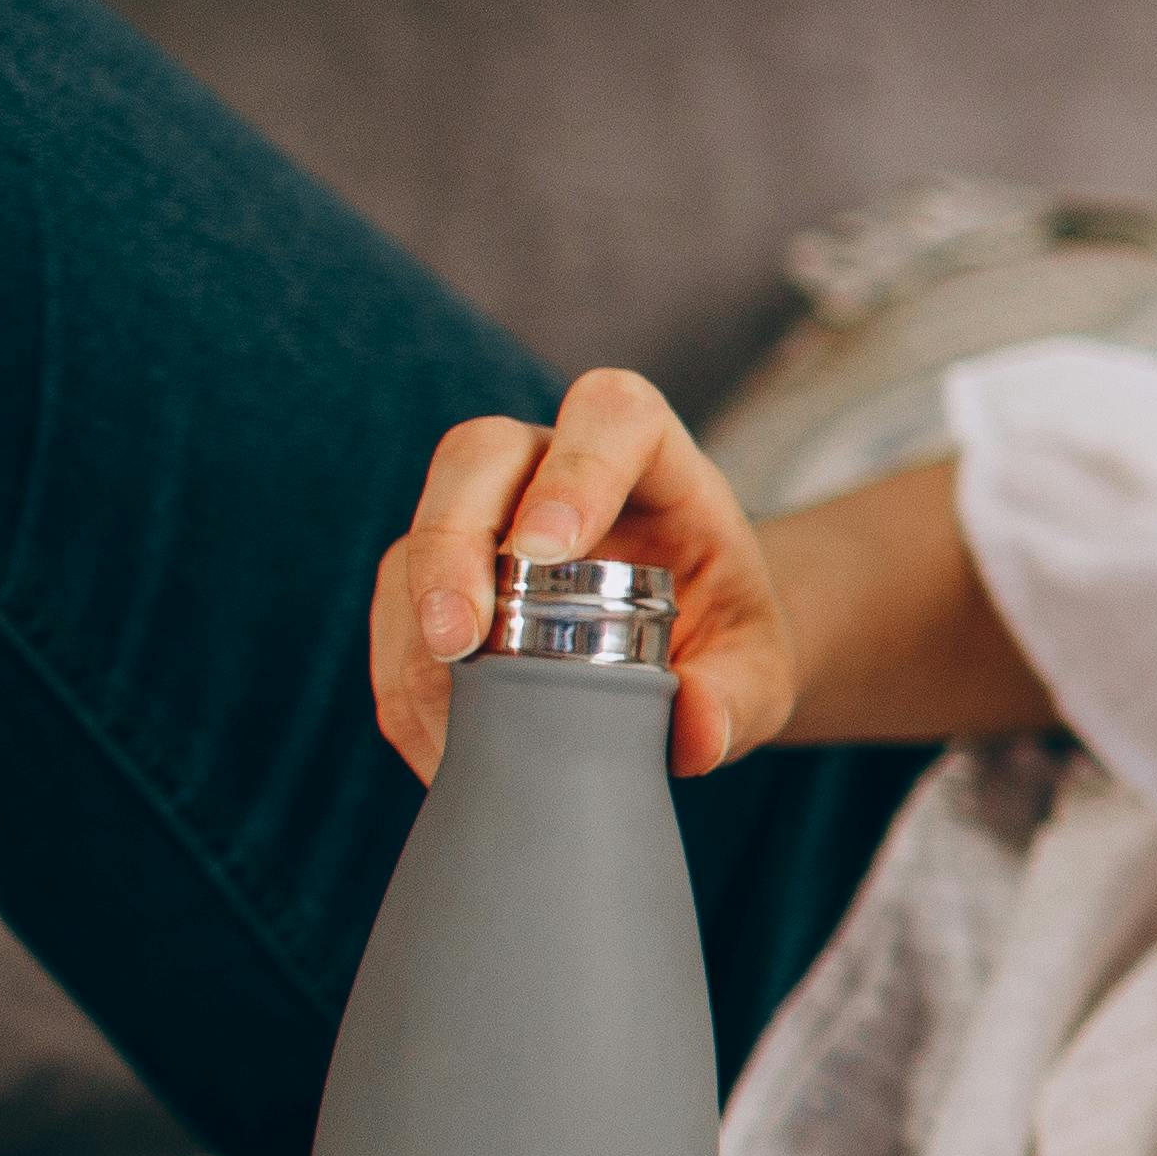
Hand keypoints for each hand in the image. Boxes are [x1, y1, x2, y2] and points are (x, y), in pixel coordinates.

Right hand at [369, 368, 795, 783]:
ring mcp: (488, 515)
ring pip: (418, 531)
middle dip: (452, 542)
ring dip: (415, 624)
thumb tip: (695, 733)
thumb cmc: (727, 640)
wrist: (691, 652)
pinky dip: (404, 676)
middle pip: (479, 453)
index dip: (575, 468)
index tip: (547, 551)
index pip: (614, 415)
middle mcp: (555, 467)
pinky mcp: (440, 573)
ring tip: (447, 720)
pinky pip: (396, 606)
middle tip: (459, 643)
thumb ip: (739, 698)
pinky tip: (438, 739)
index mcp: (654, 463)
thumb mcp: (759, 674)